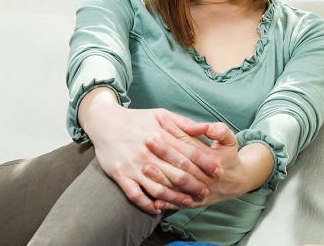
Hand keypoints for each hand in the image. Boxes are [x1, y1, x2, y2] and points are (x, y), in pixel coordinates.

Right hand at [78, 88, 221, 213]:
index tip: (218, 172)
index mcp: (161, 137)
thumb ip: (183, 123)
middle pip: (176, 173)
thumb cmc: (137, 118)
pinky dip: (146, 203)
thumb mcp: (162, 114)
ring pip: (158, 187)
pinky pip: (134, 194)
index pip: (189, 153)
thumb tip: (204, 128)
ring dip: (175, 198)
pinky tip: (157, 208)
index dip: (205, 164)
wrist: (105, 122)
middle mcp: (148, 153)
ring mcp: (133, 165)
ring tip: (188, 203)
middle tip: (207, 192)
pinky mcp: (120, 175)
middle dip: (194, 184)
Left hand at [144, 115, 273, 209]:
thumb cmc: (228, 156)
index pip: (190, 143)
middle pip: (182, 163)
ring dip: (161, 178)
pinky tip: (152, 200)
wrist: (237, 181)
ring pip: (178, 185)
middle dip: (164, 151)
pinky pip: (179, 204)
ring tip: (144, 168)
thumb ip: (220, 131)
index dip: (175, 131)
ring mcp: (199, 191)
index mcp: (212, 158)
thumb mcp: (230, 140)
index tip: (160, 119)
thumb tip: (206, 126)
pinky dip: (166, 203)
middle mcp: (205, 176)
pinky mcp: (195, 203)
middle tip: (147, 139)